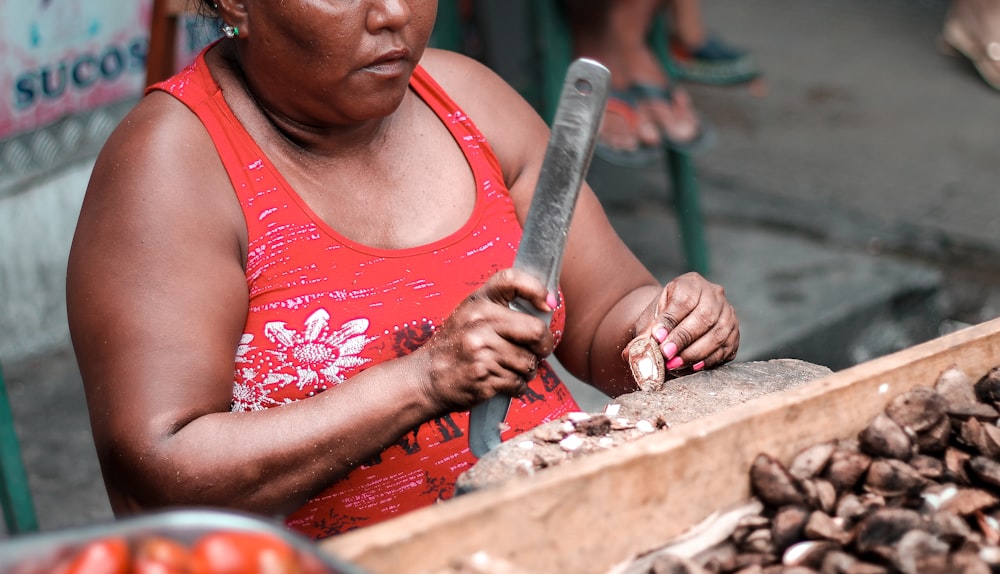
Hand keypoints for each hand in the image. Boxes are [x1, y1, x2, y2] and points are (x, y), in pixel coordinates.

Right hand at [415, 268, 555, 412]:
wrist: (426, 377)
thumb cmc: (454, 346)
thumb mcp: (469, 315)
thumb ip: (500, 308)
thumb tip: (545, 309)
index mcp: (477, 302)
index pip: (511, 280)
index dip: (536, 289)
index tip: (548, 304)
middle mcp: (479, 322)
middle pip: (535, 330)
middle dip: (544, 345)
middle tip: (540, 350)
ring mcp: (481, 349)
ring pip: (529, 362)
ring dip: (527, 370)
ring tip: (510, 368)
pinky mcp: (483, 375)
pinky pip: (518, 383)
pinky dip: (516, 386)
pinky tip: (502, 382)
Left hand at [630, 272, 739, 375]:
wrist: (677, 322)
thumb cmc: (662, 319)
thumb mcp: (650, 320)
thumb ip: (644, 334)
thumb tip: (631, 353)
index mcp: (691, 283)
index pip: (684, 300)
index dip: (671, 321)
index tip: (657, 338)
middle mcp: (714, 294)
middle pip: (704, 316)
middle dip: (684, 339)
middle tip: (666, 355)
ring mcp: (728, 313)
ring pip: (718, 333)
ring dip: (695, 352)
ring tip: (675, 364)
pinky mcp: (735, 333)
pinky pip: (726, 348)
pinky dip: (709, 360)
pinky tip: (693, 367)